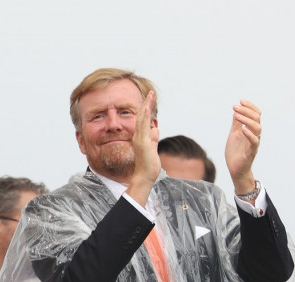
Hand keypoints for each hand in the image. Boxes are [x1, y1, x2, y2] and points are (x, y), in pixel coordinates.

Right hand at [126, 90, 159, 206]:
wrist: (144, 176)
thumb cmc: (148, 165)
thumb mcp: (153, 149)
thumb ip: (154, 139)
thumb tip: (156, 129)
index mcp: (141, 137)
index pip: (144, 120)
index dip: (146, 109)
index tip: (150, 99)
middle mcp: (139, 136)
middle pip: (142, 116)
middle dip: (147, 104)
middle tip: (151, 92)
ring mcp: (140, 139)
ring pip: (142, 119)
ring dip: (146, 106)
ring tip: (150, 95)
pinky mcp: (143, 143)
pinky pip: (142, 127)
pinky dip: (144, 117)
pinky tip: (146, 108)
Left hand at [224, 99, 260, 193]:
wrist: (235, 169)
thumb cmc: (235, 152)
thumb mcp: (234, 134)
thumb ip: (236, 123)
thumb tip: (236, 110)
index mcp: (251, 130)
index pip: (255, 114)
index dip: (250, 106)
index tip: (240, 101)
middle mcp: (254, 135)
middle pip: (257, 119)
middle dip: (246, 111)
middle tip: (235, 107)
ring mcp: (253, 143)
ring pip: (257, 128)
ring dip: (247, 120)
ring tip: (237, 115)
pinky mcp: (251, 152)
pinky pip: (254, 142)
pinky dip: (249, 134)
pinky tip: (242, 129)